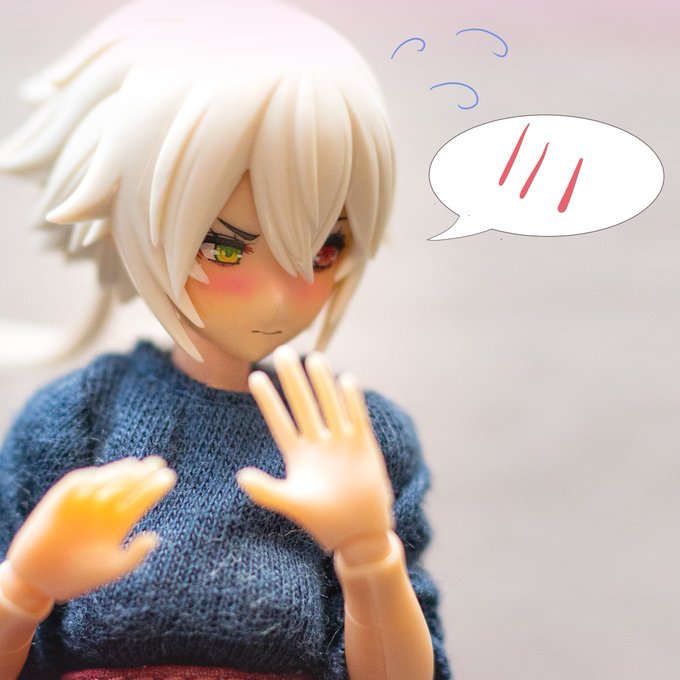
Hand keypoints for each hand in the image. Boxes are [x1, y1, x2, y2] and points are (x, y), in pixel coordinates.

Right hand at [7, 456, 175, 601]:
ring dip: (119, 473)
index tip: (169, 476)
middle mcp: (103, 508)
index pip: (141, 497)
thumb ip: (134, 557)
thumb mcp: (111, 569)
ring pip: (104, 481)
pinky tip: (104, 477)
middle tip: (158, 464)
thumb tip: (154, 537)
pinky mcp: (59, 501)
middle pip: (126, 484)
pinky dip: (88, 480)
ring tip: (136, 468)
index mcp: (119, 521)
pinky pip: (75, 485)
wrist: (37, 582)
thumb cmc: (78, 577)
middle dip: (142, 473)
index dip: (155, 486)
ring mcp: (82, 503)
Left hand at [237, 346, 393, 552]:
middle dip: (293, 380)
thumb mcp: (292, 503)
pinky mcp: (363, 446)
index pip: (279, 422)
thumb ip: (266, 490)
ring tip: (313, 357)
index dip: (268, 400)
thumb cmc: (323, 521)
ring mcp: (341, 443)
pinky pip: (357, 418)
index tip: (255, 377)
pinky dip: (352, 401)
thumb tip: (240, 476)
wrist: (359, 533)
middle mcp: (318, 444)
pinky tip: (346, 380)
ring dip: (322, 383)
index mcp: (297, 456)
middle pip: (303, 405)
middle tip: (282, 352)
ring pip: (329, 406)